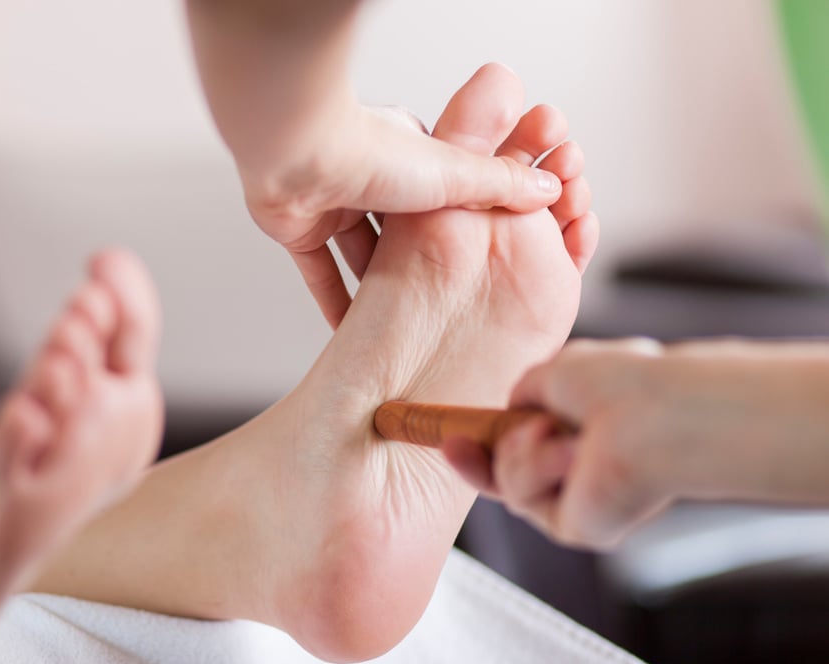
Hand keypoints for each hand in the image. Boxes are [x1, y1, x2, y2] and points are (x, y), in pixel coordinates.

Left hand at [242, 101, 564, 326]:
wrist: (294, 154)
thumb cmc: (371, 152)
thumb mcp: (455, 171)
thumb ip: (501, 183)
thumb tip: (550, 187)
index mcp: (407, 150)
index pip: (442, 187)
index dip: (457, 224)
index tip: (475, 258)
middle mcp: (367, 172)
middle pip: (402, 228)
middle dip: (419, 263)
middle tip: (442, 304)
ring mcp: (331, 200)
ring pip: (360, 252)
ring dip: (378, 287)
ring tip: (403, 328)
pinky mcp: (299, 228)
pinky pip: (320, 273)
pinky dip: (334, 302)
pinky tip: (350, 334)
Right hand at [443, 339, 689, 549]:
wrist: (654, 415)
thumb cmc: (620, 383)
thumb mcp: (554, 372)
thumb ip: (527, 394)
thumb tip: (512, 411)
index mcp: (593, 432)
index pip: (532, 445)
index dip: (491, 441)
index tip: (456, 434)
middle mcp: (590, 470)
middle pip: (512, 478)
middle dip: (478, 462)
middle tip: (452, 444)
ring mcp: (583, 500)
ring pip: (510, 484)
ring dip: (518, 452)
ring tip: (553, 430)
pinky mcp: (577, 527)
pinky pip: (523, 498)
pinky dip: (534, 468)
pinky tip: (568, 453)